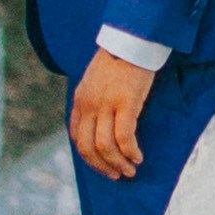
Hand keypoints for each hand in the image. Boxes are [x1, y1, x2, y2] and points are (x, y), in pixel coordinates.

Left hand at [71, 51, 149, 178]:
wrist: (132, 39)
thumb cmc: (119, 59)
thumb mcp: (97, 80)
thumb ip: (94, 100)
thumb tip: (102, 122)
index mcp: (80, 100)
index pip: (77, 137)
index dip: (89, 157)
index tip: (103, 165)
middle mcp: (89, 104)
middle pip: (88, 147)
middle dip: (102, 166)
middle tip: (117, 175)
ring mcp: (105, 104)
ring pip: (105, 146)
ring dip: (118, 164)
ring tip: (131, 170)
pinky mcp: (125, 103)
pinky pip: (124, 137)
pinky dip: (130, 152)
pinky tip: (138, 157)